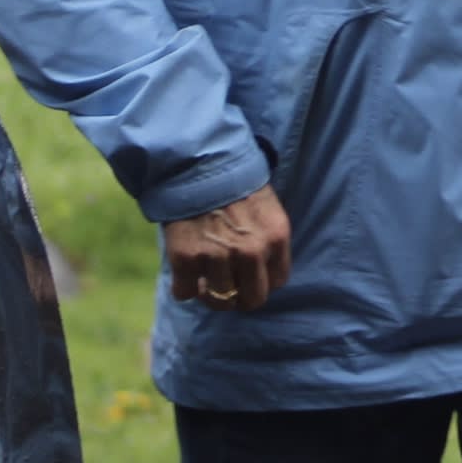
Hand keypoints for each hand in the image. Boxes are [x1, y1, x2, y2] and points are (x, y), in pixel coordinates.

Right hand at [165, 184, 292, 310]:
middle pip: (251, 299)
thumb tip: (263, 273)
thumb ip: (268, 240)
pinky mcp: (186, 258)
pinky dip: (183, 286)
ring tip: (204, 276)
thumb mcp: (266, 207)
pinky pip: (185, 292)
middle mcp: (251, 251)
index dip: (262, 280)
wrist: (195, 162)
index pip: (278, 282)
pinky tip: (185, 272)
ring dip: (210, 292)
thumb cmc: (233, 182)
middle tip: (227, 285)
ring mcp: (218, 256)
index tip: (250, 275)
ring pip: (218, 300)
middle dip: (239, 296)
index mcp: (276, 237)